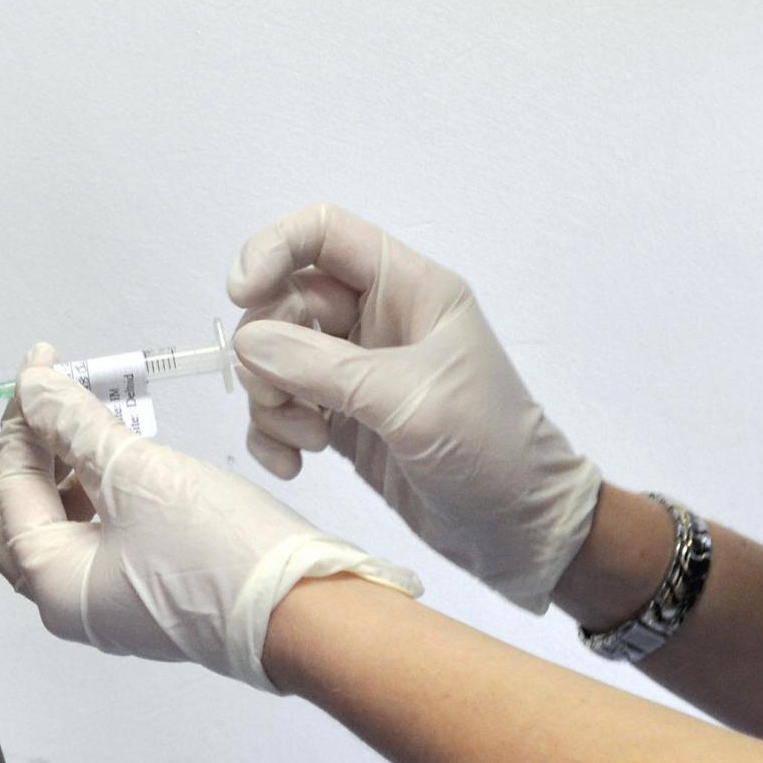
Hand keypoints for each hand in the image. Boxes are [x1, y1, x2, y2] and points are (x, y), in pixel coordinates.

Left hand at [0, 352, 421, 691]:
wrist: (309, 611)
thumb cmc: (220, 552)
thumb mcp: (138, 473)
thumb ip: (76, 425)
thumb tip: (33, 390)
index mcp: (54, 583)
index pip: (11, 487)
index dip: (21, 420)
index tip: (39, 365)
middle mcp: (74, 603)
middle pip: (25, 516)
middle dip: (34, 452)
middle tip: (53, 398)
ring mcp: (116, 604)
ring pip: (67, 525)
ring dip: (71, 469)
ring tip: (92, 417)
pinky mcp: (154, 594)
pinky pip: (107, 535)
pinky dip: (104, 492)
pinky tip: (126, 457)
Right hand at [227, 202, 601, 612]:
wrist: (520, 529)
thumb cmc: (488, 448)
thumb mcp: (407, 401)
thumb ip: (322, 368)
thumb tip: (246, 342)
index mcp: (409, 288)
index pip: (325, 232)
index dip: (274, 249)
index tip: (241, 294)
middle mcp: (379, 318)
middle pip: (287, 299)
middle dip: (268, 349)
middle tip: (280, 400)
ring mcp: (357, 369)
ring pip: (276, 355)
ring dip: (271, 397)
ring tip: (304, 441)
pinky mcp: (343, 417)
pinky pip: (282, 404)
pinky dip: (274, 431)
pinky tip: (293, 464)